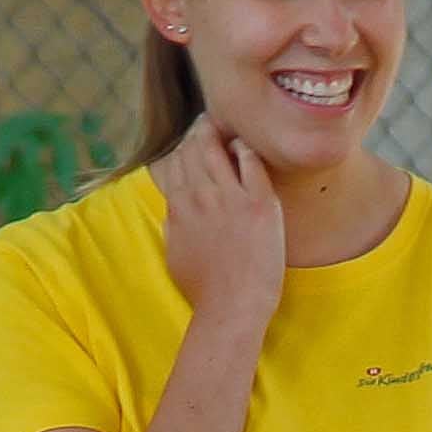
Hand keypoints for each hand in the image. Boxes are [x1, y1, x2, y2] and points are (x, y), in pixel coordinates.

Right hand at [153, 121, 285, 332]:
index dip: (182, 146)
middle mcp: (200, 196)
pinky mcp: (259, 203)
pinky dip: (246, 149)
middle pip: (194, 149)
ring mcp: (230, 198)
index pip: (175, 161)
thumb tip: (174, 205)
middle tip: (208, 124)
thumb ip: (173, 223)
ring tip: (226, 130)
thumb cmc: (205, 289)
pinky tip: (246, 149)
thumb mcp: (175, 253)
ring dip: (220, 134)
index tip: (191, 141)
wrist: (233, 306)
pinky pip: (251, 162)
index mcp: (178, 207)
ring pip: (218, 149)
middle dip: (200, 132)